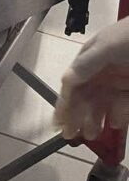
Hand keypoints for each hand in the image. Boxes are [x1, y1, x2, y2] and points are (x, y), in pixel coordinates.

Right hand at [55, 17, 128, 139]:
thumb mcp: (107, 47)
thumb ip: (86, 63)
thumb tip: (66, 80)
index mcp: (90, 59)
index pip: (73, 84)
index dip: (64, 103)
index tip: (59, 122)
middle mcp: (101, 73)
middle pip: (84, 98)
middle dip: (77, 115)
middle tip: (73, 134)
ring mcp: (118, 83)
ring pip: (101, 106)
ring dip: (94, 119)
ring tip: (92, 133)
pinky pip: (122, 107)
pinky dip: (118, 116)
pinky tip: (116, 122)